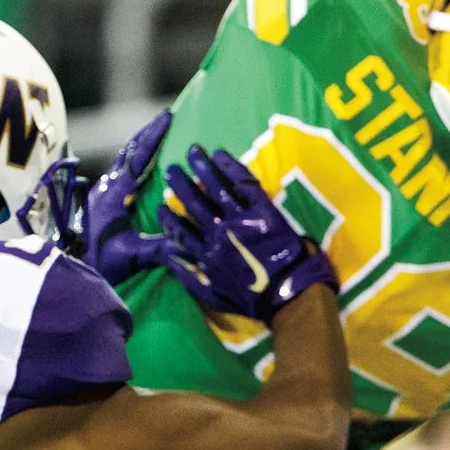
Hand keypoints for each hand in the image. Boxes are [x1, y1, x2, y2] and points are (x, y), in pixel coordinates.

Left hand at [69, 109, 171, 283]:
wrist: (69, 270)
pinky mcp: (101, 201)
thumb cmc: (98, 263)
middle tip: (167, 115)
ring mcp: (101, 193)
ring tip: (158, 132)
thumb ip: (159, 248)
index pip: (137, 158)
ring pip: (123, 160)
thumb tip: (189, 243)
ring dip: (141, 145)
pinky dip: (136, 160)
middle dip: (148, 132)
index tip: (168, 115)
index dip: (154, 135)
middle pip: (129, 152)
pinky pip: (121, 172)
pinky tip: (145, 163)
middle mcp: (105, 188)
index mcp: (112, 194)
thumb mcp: (131, 256)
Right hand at [157, 144, 335, 323]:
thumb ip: (188, 276)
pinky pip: (243, 184)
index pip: (181, 230)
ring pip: (216, 187)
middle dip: (181, 183)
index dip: (170, 217)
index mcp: (205, 253)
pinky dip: (231, 167)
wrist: (288, 294)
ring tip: (194, 151)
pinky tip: (221, 154)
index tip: (162, 206)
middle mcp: (218, 232)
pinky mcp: (263, 210)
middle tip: (172, 169)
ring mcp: (240, 219)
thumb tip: (168, 259)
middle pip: (194, 202)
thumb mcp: (212, 295)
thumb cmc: (252, 298)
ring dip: (203, 167)